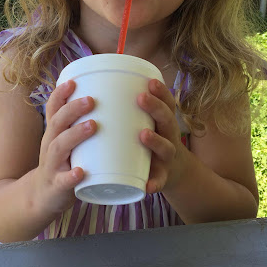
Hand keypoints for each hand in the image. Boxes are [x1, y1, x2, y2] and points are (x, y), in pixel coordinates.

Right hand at [33, 79, 95, 213]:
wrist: (42, 197)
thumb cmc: (63, 164)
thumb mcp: (67, 142)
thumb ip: (82, 125)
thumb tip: (114, 102)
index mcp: (54, 133)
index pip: (53, 109)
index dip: (60, 94)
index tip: (73, 82)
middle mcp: (50, 145)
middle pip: (57, 123)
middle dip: (73, 109)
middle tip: (91, 100)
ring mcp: (52, 166)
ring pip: (59, 147)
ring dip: (75, 134)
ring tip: (92, 125)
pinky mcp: (57, 186)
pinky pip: (63, 181)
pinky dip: (71, 176)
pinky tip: (81, 172)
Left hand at [137, 79, 185, 193]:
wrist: (170, 172)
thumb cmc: (148, 142)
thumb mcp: (143, 123)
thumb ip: (127, 110)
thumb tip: (96, 87)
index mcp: (162, 121)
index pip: (166, 103)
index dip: (161, 92)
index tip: (151, 81)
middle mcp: (168, 136)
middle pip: (167, 120)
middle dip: (156, 108)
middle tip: (141, 98)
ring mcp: (166, 157)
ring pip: (166, 148)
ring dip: (156, 141)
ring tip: (144, 135)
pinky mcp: (161, 177)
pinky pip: (159, 181)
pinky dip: (154, 183)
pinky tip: (147, 185)